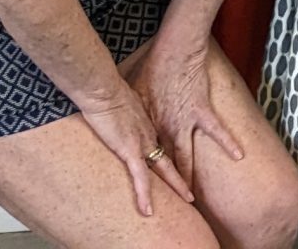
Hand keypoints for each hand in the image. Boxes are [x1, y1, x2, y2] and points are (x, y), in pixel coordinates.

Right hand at [77, 80, 191, 218]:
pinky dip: (143, 195)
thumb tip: (126, 111)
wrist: (104, 88)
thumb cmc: (110, 89)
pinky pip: (140, 178)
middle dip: (183, 172)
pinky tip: (147, 210)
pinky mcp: (131, 149)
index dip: (173, 153)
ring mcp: (144, 142)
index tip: (179, 163)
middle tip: (193, 186)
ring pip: (166, 168)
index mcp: (150, 122)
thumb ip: (131, 109)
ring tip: (189, 199)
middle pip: (173, 155)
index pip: (165, 141)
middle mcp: (152, 133)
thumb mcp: (127, 99)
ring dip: (178, 184)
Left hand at [122, 35, 243, 189]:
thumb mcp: (135, 90)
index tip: (146, 185)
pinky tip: (239, 155)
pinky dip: (228, 143)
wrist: (174, 52)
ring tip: (192, 197)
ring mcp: (185, 122)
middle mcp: (166, 128)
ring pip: (187, 156)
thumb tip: (126, 116)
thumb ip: (134, 108)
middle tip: (167, 201)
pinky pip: (217, 131)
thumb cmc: (153, 67)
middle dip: (166, 184)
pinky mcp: (202, 111)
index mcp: (149, 124)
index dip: (146, 172)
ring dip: (188, 176)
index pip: (147, 154)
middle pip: (165, 162)